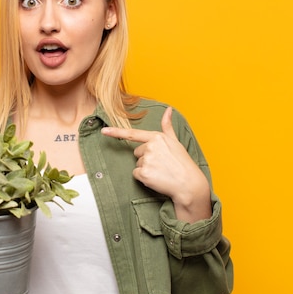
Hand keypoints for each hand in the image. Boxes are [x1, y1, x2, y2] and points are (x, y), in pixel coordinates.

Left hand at [101, 107, 210, 221]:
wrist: (189, 184)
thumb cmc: (182, 163)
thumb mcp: (176, 142)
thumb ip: (167, 126)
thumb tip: (168, 109)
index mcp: (157, 137)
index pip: (132, 134)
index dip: (116, 132)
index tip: (103, 131)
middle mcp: (150, 147)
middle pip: (137, 152)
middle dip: (146, 158)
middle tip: (161, 164)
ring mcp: (146, 160)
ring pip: (137, 164)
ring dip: (147, 168)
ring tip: (161, 171)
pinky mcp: (144, 174)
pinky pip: (136, 175)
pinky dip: (144, 178)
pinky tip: (157, 178)